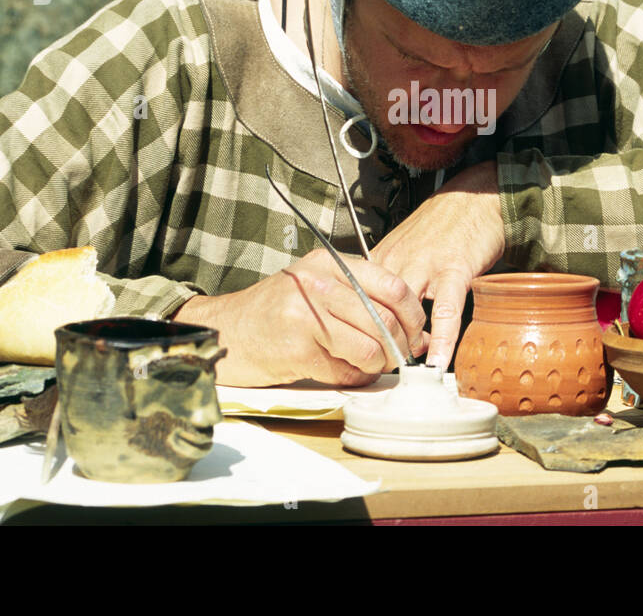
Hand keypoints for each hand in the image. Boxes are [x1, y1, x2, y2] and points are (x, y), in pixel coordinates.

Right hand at [173, 248, 426, 386]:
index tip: (416, 333)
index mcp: (328, 264)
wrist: (226, 332)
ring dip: (378, 365)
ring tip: (370, 366)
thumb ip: (362, 301)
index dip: (414, 316)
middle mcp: (318, 284)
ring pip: (370, 348)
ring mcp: (306, 316)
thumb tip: (417, 333)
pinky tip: (344, 372)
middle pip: (385, 320)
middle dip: (401, 347)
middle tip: (400, 358)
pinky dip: (354, 378)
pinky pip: (345, 370)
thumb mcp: (317, 288)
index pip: (393, 286)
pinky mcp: (297, 350)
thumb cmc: (276, 312)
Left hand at [370, 160, 504, 369]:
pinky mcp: (454, 269)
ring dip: (408, 345)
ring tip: (410, 370)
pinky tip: (439, 361)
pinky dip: (442, 339)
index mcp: (381, 259)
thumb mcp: (406, 250)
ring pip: (405, 314)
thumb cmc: (442, 226)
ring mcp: (425, 265)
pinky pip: (445, 311)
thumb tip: (392, 328)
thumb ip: (395, 286)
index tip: (366, 353)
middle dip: (381, 343)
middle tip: (388, 367)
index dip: (361, 331)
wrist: (474, 198)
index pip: (358, 302)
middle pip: (376, 311)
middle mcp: (397, 261)